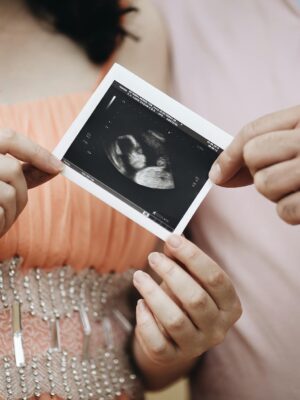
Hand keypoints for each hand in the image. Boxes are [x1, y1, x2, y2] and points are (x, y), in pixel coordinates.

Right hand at [0, 128, 63, 236]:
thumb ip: (20, 172)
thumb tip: (53, 168)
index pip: (9, 138)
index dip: (37, 152)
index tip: (58, 168)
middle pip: (12, 169)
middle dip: (21, 193)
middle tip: (14, 211)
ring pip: (8, 193)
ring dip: (12, 214)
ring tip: (1, 223)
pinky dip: (2, 224)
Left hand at [133, 235, 240, 383]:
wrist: (175, 335)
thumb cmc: (183, 297)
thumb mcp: (188, 277)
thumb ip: (182, 259)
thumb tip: (173, 238)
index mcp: (229, 305)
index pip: (215, 278)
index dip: (193, 256)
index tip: (171, 239)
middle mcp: (218, 328)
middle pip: (196, 298)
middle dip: (171, 273)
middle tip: (153, 256)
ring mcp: (197, 346)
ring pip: (175, 320)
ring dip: (153, 294)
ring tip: (138, 276)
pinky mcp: (173, 357)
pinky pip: (157, 342)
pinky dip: (145, 321)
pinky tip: (140, 304)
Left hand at [209, 105, 299, 224]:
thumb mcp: (296, 141)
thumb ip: (262, 149)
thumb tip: (218, 174)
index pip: (252, 132)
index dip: (228, 155)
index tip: (216, 175)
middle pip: (252, 155)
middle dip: (259, 171)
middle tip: (285, 174)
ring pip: (264, 183)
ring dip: (276, 192)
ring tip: (297, 187)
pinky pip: (284, 210)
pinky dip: (291, 211)